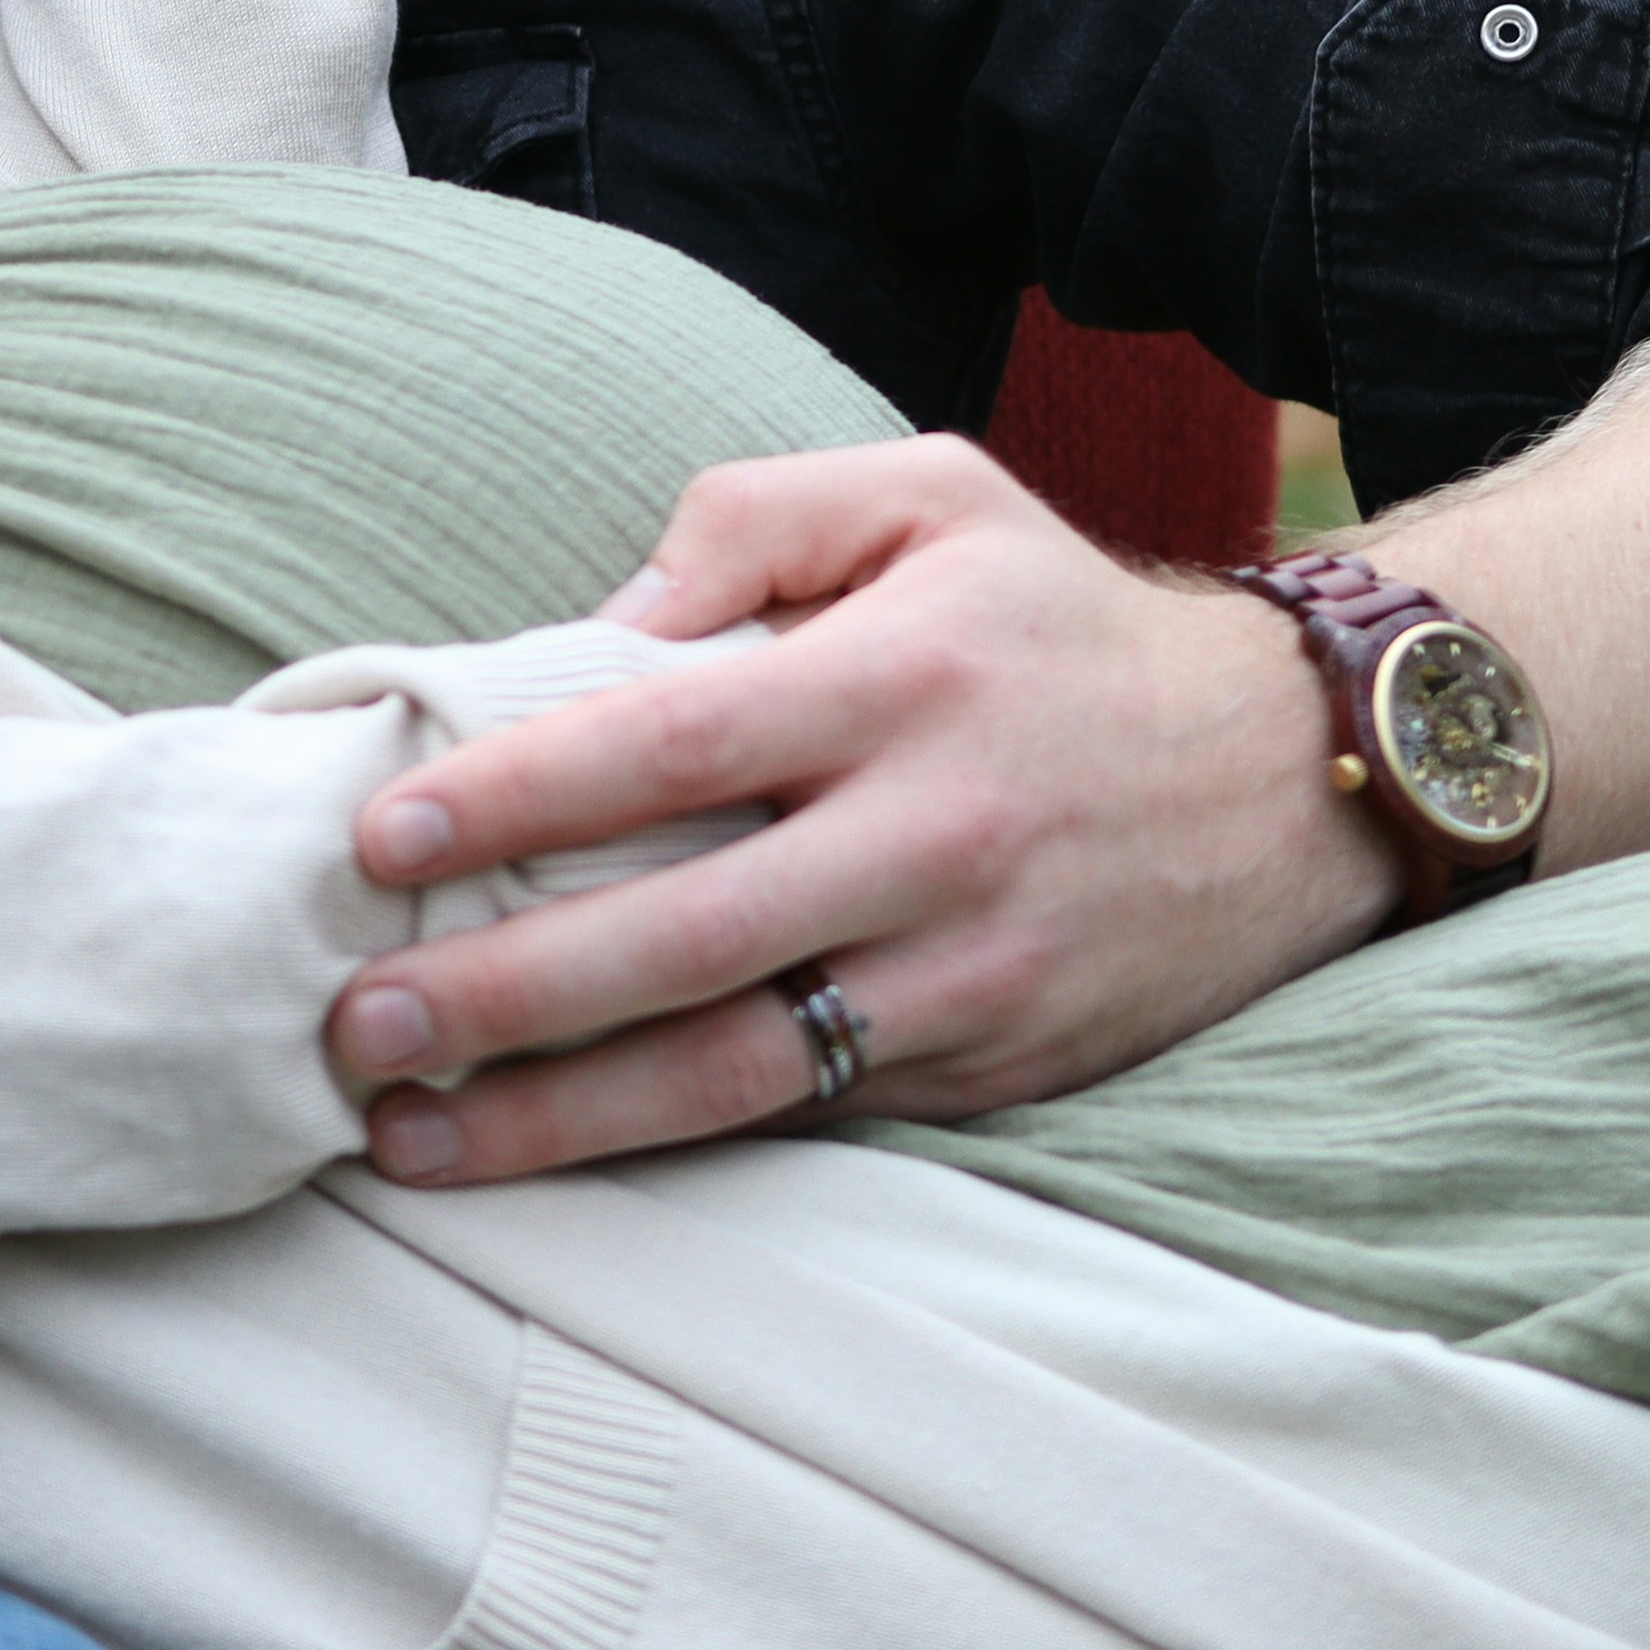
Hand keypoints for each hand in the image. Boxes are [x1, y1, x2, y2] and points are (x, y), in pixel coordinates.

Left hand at [322, 440, 1387, 1181]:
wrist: (1298, 770)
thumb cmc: (1059, 622)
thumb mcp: (931, 495)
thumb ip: (752, 518)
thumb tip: (602, 625)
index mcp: (902, 677)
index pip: (670, 739)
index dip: (515, 794)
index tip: (381, 839)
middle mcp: (937, 833)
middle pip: (684, 935)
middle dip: (500, 995)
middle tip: (351, 1024)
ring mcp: (971, 970)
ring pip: (737, 1069)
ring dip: (556, 1117)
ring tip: (405, 1137)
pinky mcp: (995, 1067)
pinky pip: (813, 1116)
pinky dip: (669, 1147)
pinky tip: (550, 1154)